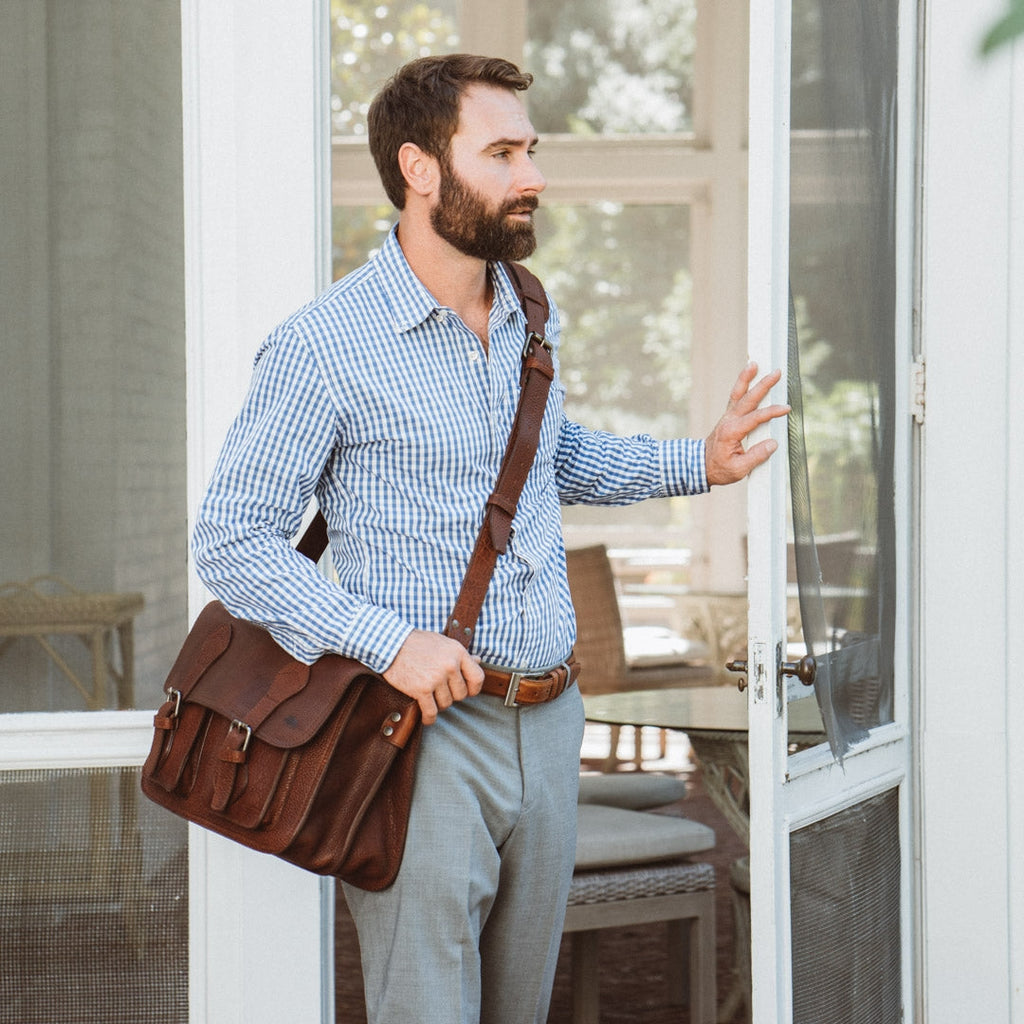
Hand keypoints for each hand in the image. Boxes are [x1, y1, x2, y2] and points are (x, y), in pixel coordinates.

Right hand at [383, 630, 484, 723]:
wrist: (391, 644)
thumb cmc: (417, 642)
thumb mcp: (443, 643)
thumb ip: (460, 654)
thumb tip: (478, 661)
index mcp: (458, 652)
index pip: (478, 678)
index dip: (474, 688)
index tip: (468, 691)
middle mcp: (450, 666)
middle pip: (461, 694)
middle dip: (451, 695)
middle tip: (440, 691)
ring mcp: (436, 678)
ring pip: (446, 704)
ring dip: (438, 704)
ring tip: (430, 697)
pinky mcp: (421, 689)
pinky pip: (431, 712)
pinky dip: (429, 717)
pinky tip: (427, 717)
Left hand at [704, 363, 789, 485]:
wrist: (700, 466)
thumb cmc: (719, 468)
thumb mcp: (738, 469)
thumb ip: (756, 456)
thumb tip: (772, 444)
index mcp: (731, 432)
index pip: (755, 418)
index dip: (771, 412)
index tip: (785, 409)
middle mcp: (729, 420)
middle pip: (748, 399)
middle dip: (763, 385)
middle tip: (776, 373)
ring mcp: (727, 417)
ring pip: (738, 394)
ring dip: (747, 378)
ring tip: (754, 363)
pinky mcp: (728, 417)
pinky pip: (736, 397)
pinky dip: (742, 385)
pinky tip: (748, 375)